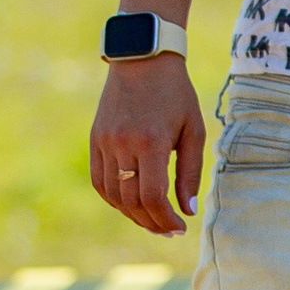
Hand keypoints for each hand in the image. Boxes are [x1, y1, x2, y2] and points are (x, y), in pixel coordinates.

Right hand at [90, 54, 203, 236]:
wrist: (142, 58)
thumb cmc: (175, 94)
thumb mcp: (194, 130)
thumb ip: (191, 172)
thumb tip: (188, 209)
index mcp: (151, 142)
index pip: (153, 197)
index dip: (166, 219)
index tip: (180, 227)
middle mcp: (123, 144)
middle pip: (132, 202)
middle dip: (152, 223)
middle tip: (168, 231)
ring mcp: (104, 142)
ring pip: (112, 196)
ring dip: (132, 215)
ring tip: (152, 221)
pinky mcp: (95, 139)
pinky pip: (99, 181)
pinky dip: (113, 199)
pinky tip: (131, 205)